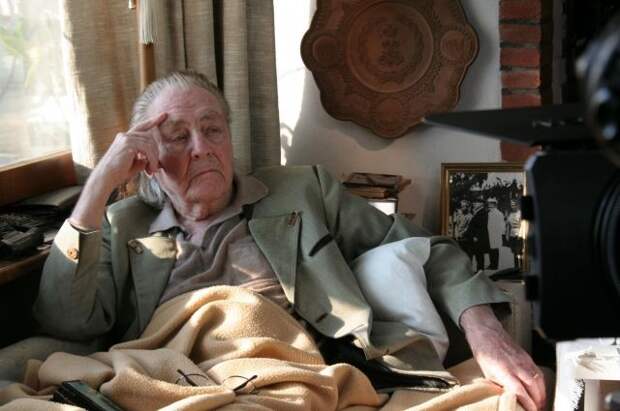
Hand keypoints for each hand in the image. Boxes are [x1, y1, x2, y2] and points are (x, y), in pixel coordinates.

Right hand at [69, 113, 166, 229]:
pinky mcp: (127, 144)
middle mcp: (124, 135)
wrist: (105, 178)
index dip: (153, 120)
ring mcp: (125, 138)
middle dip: (156, 154)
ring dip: (154, 159)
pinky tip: (149, 170)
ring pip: (150, 144)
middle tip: (154, 170)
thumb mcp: (135, 164)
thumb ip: (145, 158)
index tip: (164, 115)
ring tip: (151, 171)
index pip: (142, 126)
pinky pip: (147, 149)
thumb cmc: (118, 173)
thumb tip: (157, 160)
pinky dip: (152, 160)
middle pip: (150, 138)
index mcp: (125, 137)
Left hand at [460, 305, 545, 410]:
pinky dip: (541, 384)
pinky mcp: (528, 357)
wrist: (487, 332)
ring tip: (539, 404)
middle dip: (537, 402)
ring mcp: (524, 361)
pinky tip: (539, 390)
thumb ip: (499, 385)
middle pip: (534, 388)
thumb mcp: (487, 373)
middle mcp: (517, 366)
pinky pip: (539, 373)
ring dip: (541, 395)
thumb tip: (507, 397)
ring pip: (539, 381)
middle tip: (536, 409)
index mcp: (504, 371)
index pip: (520, 392)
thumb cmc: (484, 351)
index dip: (527, 404)